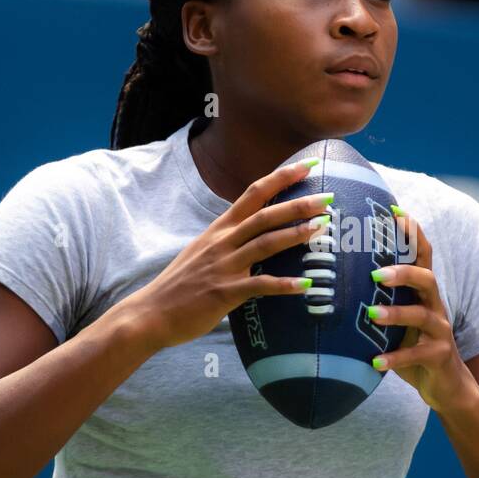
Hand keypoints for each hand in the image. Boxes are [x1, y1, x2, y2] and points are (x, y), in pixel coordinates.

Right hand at [133, 158, 334, 349]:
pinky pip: (260, 285)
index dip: (282, 177)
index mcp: (220, 229)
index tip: (308, 164)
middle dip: (298, 203)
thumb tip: (255, 232)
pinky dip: (284, 284)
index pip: (254, 193)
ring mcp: (224, 266)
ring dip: (296, 234)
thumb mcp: (204, 251)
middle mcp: (223, 242)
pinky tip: (306, 285)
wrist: (151, 313)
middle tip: (327, 196)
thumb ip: (230, 240)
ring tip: (323, 227)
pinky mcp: (224, 292)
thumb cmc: (180, 285)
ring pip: (265, 243)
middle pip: (265, 215)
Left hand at [369, 208, 478, 414]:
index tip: (393, 210)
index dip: (412, 231)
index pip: (422, 254)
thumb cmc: (413, 345)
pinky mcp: (438, 356)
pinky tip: (375, 362)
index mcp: (423, 293)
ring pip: (422, 315)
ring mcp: (439, 331)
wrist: (446, 385)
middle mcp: (435, 306)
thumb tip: (334, 278)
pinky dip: (395, 358)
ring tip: (372, 315)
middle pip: (426, 278)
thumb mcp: (398, 318)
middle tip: (375, 273)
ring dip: (397, 313)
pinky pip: (417, 355)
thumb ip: (379, 298)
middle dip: (403, 271)